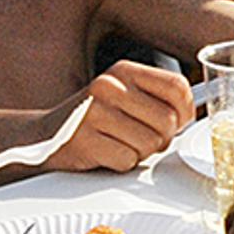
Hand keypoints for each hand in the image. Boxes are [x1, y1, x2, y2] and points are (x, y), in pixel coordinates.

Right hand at [39, 61, 191, 174]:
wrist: (44, 136)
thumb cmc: (91, 119)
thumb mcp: (122, 95)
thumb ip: (154, 99)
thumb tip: (190, 116)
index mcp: (124, 71)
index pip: (177, 87)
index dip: (186, 111)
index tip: (179, 122)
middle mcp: (109, 86)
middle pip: (167, 121)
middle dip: (162, 138)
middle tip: (141, 138)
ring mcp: (95, 113)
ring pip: (151, 143)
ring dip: (141, 152)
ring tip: (120, 144)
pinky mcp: (86, 140)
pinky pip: (128, 159)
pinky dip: (122, 163)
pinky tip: (106, 152)